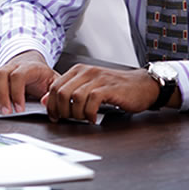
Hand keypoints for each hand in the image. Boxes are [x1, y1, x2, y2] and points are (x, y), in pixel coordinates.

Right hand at [0, 51, 57, 114]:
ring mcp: (1, 68)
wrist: (33, 65)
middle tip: (5, 111)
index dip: (16, 93)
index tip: (19, 108)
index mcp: (30, 67)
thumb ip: (52, 93)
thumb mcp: (53, 83)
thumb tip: (44, 101)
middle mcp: (13, 65)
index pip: (18, 75)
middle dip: (0, 96)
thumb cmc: (42, 76)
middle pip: (0, 74)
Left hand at [41, 65, 160, 123]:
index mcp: (79, 70)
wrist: (142, 85)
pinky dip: (89, 113)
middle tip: (69, 119)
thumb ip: (68, 92)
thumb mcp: (88, 87)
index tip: (55, 116)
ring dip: (76, 113)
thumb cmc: (116, 88)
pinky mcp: (109, 88)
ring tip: (83, 118)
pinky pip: (91, 101)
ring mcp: (98, 79)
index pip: (54, 86)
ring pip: (74, 97)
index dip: (51, 104)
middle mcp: (87, 72)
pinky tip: (93, 118)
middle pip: (61, 92)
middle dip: (61, 111)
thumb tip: (46, 99)